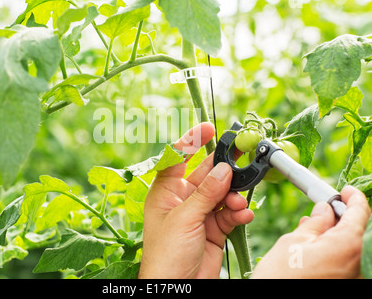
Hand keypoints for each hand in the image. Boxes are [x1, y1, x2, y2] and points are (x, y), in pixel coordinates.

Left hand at [138, 122, 253, 278]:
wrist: (178, 287)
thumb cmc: (166, 253)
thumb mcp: (184, 218)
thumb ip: (206, 193)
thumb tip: (224, 169)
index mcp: (166, 191)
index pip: (178, 158)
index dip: (191, 141)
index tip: (208, 127)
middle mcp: (183, 199)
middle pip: (207, 174)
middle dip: (224, 168)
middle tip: (243, 156)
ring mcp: (200, 213)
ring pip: (222, 193)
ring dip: (233, 196)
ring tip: (238, 203)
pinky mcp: (214, 228)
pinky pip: (230, 213)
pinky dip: (238, 212)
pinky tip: (243, 215)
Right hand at [251, 185, 370, 278]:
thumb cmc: (280, 276)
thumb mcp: (294, 241)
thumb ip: (316, 223)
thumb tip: (325, 209)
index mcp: (347, 246)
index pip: (360, 213)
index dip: (353, 197)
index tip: (346, 190)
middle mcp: (357, 263)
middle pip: (357, 230)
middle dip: (341, 216)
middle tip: (324, 208)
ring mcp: (352, 276)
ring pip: (350, 246)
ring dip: (335, 233)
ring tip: (312, 226)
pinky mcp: (343, 282)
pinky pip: (345, 260)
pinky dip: (334, 249)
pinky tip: (316, 245)